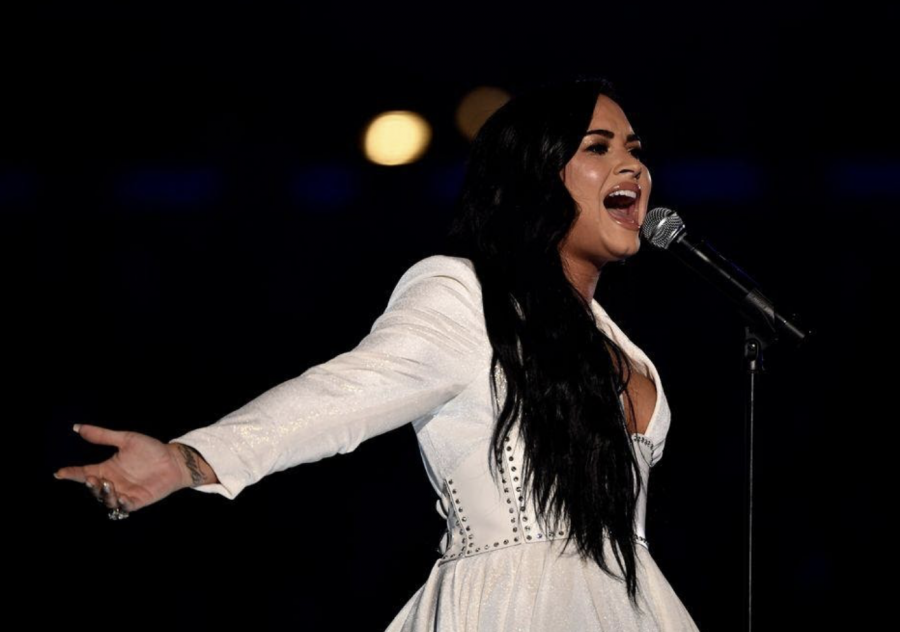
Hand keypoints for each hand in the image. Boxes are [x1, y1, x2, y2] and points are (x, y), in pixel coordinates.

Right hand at [54, 424, 189, 513]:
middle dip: (90, 486)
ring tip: (107, 484)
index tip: (60, 473)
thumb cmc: (151, 450)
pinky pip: (125, 508)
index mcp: (107, 468)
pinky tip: (122, 497)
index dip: (72, 474)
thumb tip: (78, 427)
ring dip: (104, 495)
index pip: (85, 473)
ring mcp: (124, 492)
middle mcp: (113, 482)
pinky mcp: (137, 501)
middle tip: (93, 478)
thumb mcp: (126, 440)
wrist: (174, 460)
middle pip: (93, 489)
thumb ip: (103, 436)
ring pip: (106, 500)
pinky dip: (121, 504)